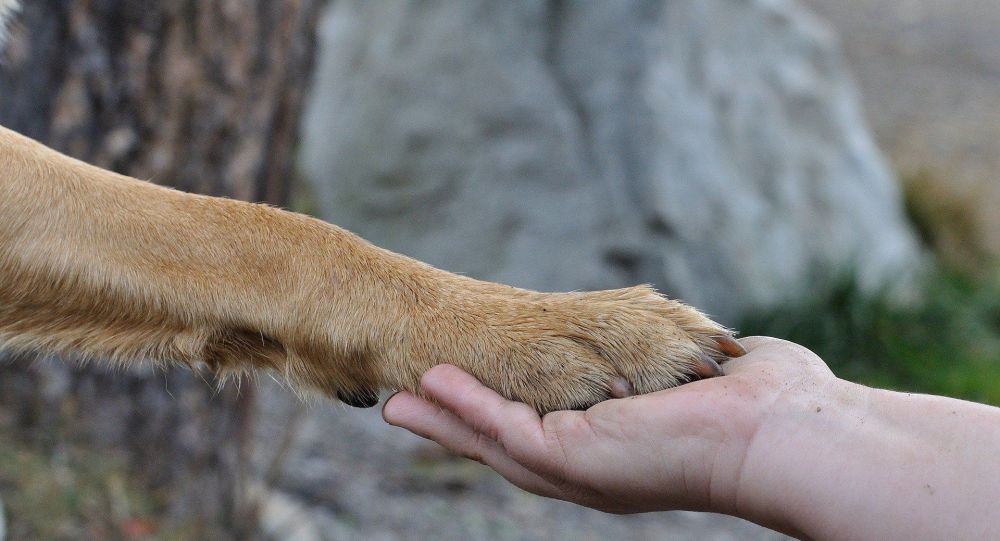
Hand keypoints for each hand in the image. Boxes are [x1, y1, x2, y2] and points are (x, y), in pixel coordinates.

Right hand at [382, 337, 839, 516]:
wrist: (783, 432)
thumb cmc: (763, 404)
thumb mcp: (700, 375)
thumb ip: (683, 365)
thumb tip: (714, 349)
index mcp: (616, 451)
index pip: (544, 432)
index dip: (499, 415)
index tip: (464, 393)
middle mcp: (591, 469)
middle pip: (504, 447)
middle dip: (453, 426)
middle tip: (403, 407)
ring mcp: (578, 469)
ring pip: (491, 444)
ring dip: (443, 420)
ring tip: (398, 401)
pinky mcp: (572, 457)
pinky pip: (502, 429)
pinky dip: (464, 407)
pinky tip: (430, 386)